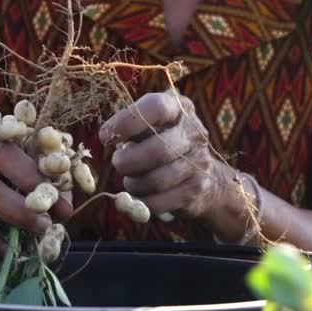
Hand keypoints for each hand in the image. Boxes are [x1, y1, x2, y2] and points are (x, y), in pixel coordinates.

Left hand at [99, 93, 247, 227]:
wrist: (206, 176)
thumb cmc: (164, 142)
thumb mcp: (153, 125)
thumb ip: (132, 125)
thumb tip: (108, 136)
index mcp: (180, 109)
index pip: (156, 108)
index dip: (126, 122)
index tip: (106, 136)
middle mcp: (194, 133)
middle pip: (156, 151)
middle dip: (127, 161)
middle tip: (118, 162)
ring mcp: (199, 163)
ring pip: (156, 181)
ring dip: (133, 183)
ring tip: (131, 179)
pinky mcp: (195, 190)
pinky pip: (159, 202)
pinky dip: (142, 201)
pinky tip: (141, 194)